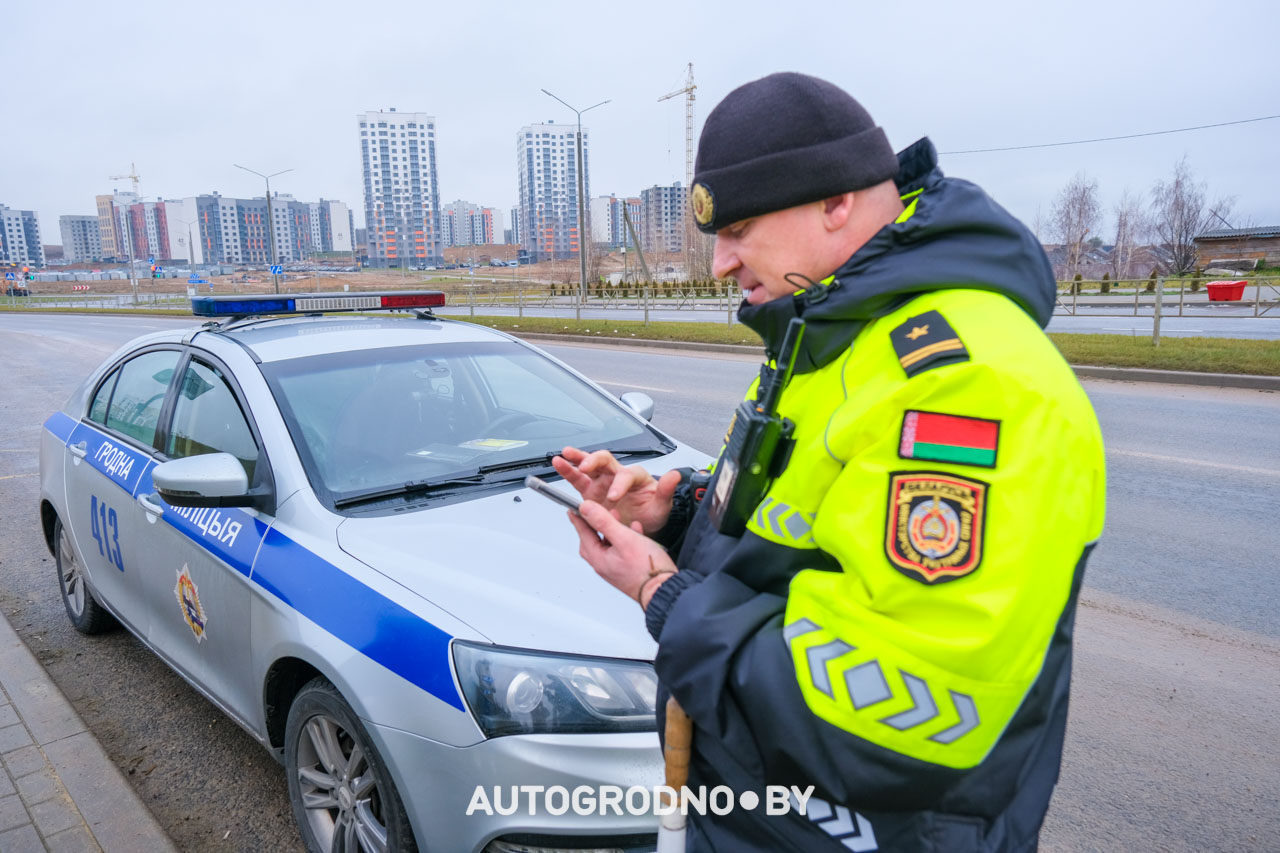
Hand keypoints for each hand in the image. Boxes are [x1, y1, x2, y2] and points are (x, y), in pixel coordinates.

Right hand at [553, 447, 681, 535]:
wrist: (643, 525)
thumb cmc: (652, 512)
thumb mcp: (662, 504)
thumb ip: (666, 490)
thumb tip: (675, 475)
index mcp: (635, 477)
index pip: (626, 475)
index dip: (619, 484)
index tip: (614, 496)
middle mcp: (617, 475)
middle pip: (604, 460)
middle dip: (594, 461)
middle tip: (586, 466)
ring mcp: (603, 483)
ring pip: (588, 466)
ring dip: (576, 460)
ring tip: (563, 456)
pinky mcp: (591, 493)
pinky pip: (578, 480)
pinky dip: (568, 472)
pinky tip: (559, 465)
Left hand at [568, 500, 676, 605]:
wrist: (663, 590)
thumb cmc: (646, 569)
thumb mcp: (624, 538)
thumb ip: (604, 522)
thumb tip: (586, 508)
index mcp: (599, 558)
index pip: (583, 534)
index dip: (579, 519)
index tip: (573, 510)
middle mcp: (605, 566)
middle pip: (593, 541)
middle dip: (594, 524)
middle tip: (594, 513)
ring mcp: (616, 569)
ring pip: (608, 545)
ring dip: (612, 530)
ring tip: (617, 518)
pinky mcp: (627, 571)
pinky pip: (621, 551)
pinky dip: (624, 538)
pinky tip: (635, 532)